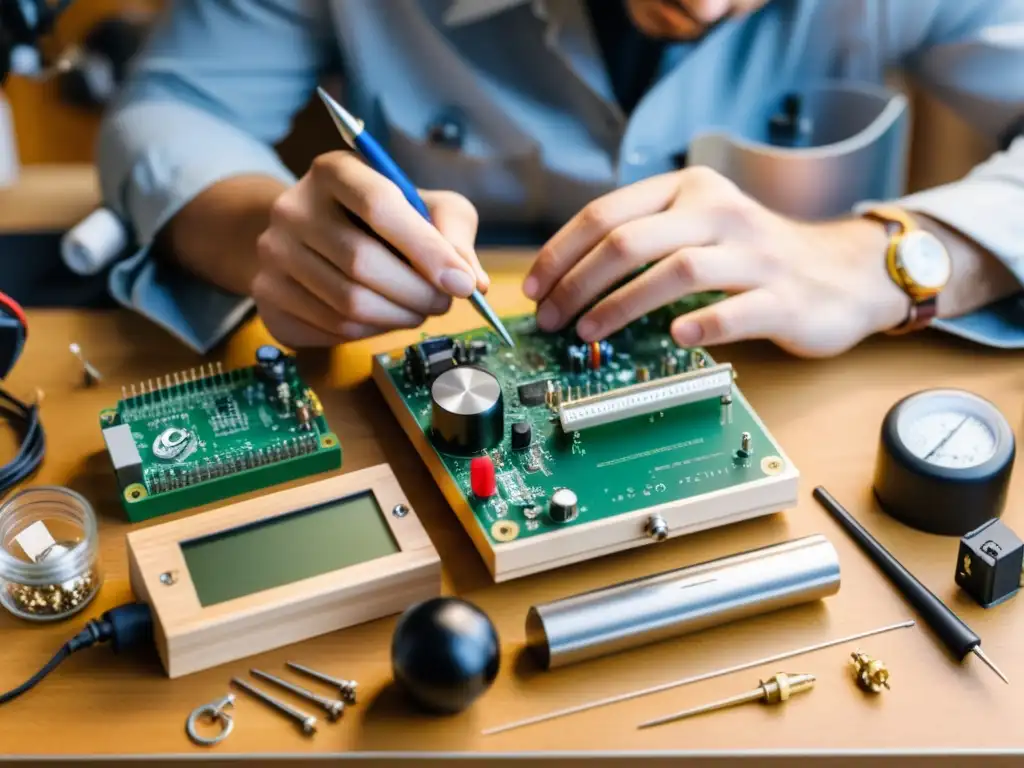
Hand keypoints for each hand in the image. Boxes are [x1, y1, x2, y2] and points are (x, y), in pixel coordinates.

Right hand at [252, 151, 487, 346]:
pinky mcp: (267, 294)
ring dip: (398, 317)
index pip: (379, 206)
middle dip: (417, 293)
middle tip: (444, 303)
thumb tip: (473, 281)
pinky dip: (371, 332)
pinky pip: (332, 328)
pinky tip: (383, 318)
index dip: (426, 250)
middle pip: (362, 262)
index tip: (461, 283)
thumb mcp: (424, 206)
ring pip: (348, 303)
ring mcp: (273, 253)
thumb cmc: (380, 219)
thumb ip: (453, 233)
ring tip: (418, 310)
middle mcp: (293, 207)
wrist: (307, 236)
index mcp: (333, 170)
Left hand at [523, 167, 910, 356]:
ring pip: (676, 270)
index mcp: (688, 191)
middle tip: (551, 318)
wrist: (845, 273)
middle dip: (577, 282)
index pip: (607, 212)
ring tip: (589, 331)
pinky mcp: (784, 297)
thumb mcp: (698, 227)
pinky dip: (701, 323)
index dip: (562, 252)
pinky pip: (735, 309)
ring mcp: (755, 255)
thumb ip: (644, 240)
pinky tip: (673, 337)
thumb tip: (567, 279)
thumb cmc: (755, 256)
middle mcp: (719, 213)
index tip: (534, 287)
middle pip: (630, 240)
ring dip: (621, 304)